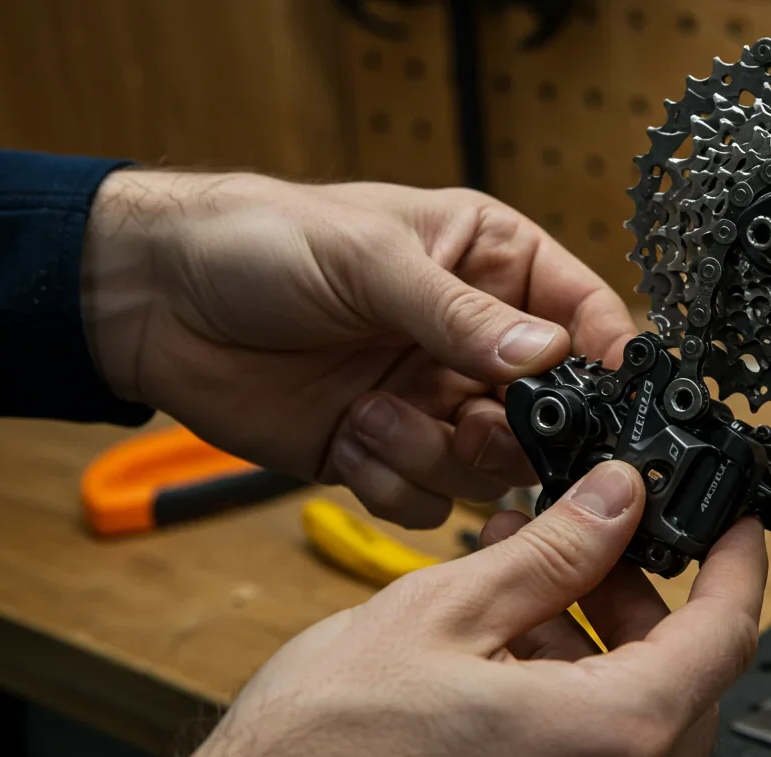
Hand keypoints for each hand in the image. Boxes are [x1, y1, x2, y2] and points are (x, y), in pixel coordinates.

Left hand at [83, 169, 636, 526]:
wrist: (156, 301)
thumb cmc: (261, 240)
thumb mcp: (370, 258)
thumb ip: (461, 314)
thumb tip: (548, 356)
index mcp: (491, 267)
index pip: (585, 316)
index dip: (607, 361)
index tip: (614, 401)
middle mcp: (473, 342)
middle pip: (550, 413)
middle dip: (514, 432)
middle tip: (473, 421)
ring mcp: (432, 400)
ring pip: (491, 469)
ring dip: (438, 455)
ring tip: (377, 414)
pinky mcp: (386, 451)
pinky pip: (429, 502)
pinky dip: (395, 483)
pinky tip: (350, 439)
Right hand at [179, 461, 766, 756]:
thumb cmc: (329, 749)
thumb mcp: (449, 612)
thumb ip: (554, 552)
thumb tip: (618, 498)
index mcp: (613, 733)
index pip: (725, 632)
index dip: (738, 560)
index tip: (734, 518)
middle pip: (683, 666)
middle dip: (642, 587)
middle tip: (596, 528)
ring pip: (635, 698)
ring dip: (595, 625)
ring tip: (529, 561)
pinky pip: (591, 734)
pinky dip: (566, 672)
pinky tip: (507, 621)